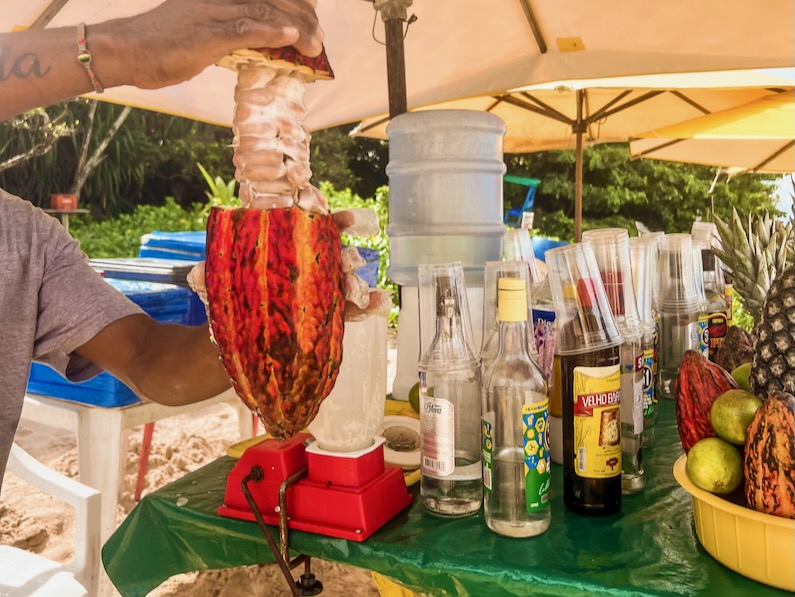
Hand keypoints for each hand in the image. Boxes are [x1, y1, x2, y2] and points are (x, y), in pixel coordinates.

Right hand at [108, 0, 322, 89]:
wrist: (128, 50)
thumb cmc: (166, 44)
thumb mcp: (206, 31)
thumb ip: (234, 32)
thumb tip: (264, 43)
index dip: (293, 1)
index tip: (314, 9)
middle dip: (302, 14)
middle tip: (319, 35)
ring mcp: (213, 12)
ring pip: (266, 12)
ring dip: (297, 28)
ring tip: (316, 43)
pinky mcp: (208, 34)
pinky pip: (246, 29)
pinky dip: (272, 33)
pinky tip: (291, 36)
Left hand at [187, 208, 387, 320]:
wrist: (229, 340)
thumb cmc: (226, 300)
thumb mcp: (214, 283)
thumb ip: (208, 275)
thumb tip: (195, 274)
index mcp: (284, 251)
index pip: (309, 230)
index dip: (329, 221)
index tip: (345, 217)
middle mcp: (305, 268)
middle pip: (332, 256)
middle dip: (346, 256)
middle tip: (352, 261)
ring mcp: (316, 293)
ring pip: (343, 283)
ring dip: (358, 283)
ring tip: (364, 289)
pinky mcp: (322, 319)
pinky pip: (346, 311)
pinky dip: (365, 307)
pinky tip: (378, 305)